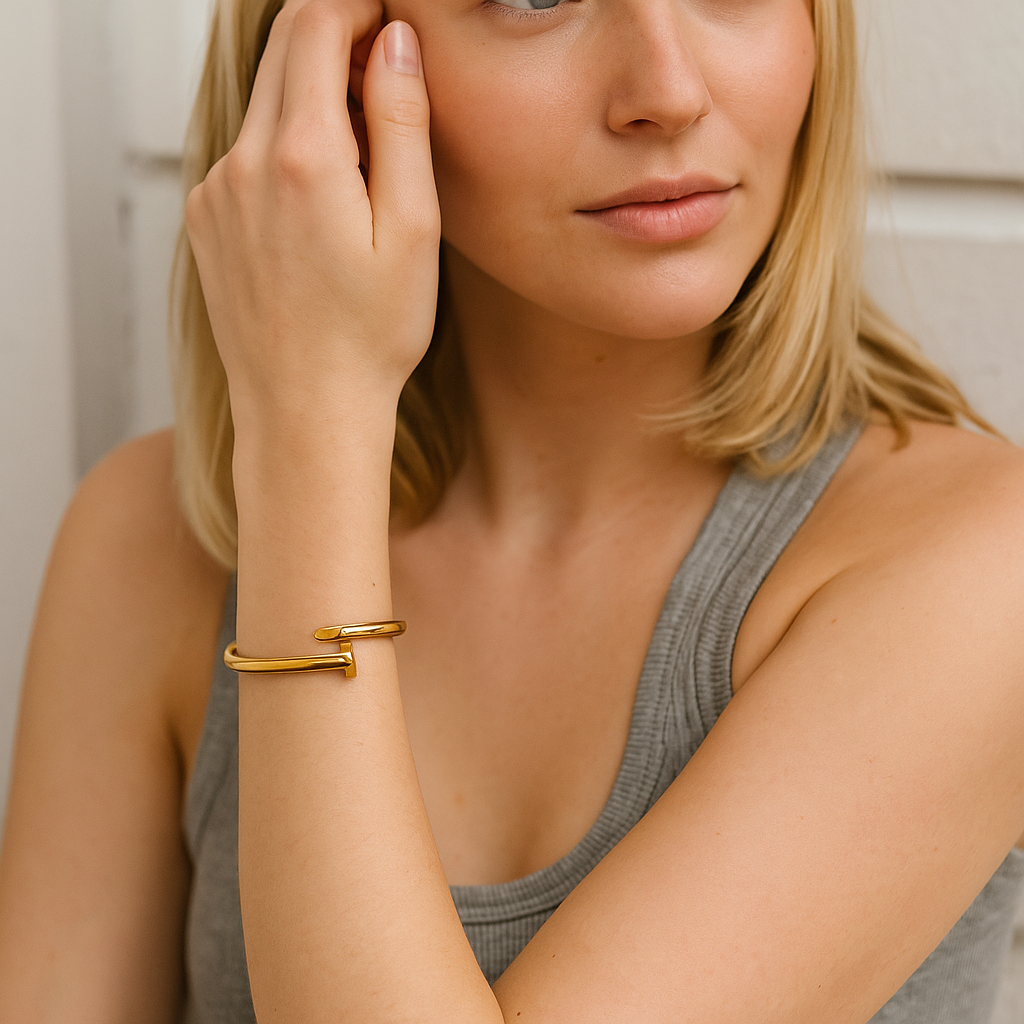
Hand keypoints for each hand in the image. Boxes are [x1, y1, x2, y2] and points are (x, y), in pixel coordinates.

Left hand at [184, 0, 440, 431]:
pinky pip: (245, 150)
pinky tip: (324, 196)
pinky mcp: (207, 219)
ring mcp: (215, 192)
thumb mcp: (412, 230)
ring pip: (263, 102)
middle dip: (336, 40)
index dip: (358, 5)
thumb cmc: (371, 338)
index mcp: (300, 157)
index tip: (393, 20)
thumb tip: (394, 41)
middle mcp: (242, 163)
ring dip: (312, 97)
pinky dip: (285, 142)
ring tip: (366, 153)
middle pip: (281, 52)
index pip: (314, 25)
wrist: (306, 411)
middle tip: (388, 74)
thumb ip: (402, 124)